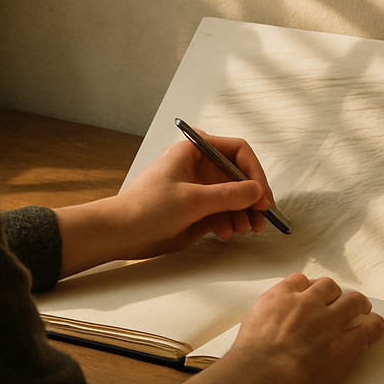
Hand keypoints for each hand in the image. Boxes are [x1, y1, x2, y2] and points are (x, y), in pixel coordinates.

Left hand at [116, 131, 276, 258]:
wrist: (122, 233)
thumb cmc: (146, 207)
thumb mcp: (193, 200)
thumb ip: (229, 195)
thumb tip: (257, 191)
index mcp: (194, 150)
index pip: (237, 151)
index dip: (254, 172)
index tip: (262, 195)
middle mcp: (198, 166)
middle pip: (239, 175)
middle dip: (252, 197)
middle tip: (261, 216)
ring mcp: (198, 188)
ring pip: (234, 196)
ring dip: (243, 212)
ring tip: (245, 229)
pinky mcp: (196, 208)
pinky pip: (223, 212)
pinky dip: (229, 222)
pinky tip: (226, 233)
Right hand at [182, 275, 383, 383]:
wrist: (262, 372)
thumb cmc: (251, 353)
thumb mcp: (254, 319)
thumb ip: (269, 310)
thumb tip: (274, 314)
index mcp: (283, 294)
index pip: (301, 280)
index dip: (310, 287)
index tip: (313, 294)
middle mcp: (308, 302)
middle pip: (330, 286)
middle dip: (335, 293)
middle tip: (340, 301)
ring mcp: (328, 322)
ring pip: (353, 301)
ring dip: (359, 304)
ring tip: (364, 308)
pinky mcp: (344, 344)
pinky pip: (367, 329)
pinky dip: (374, 326)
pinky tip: (377, 325)